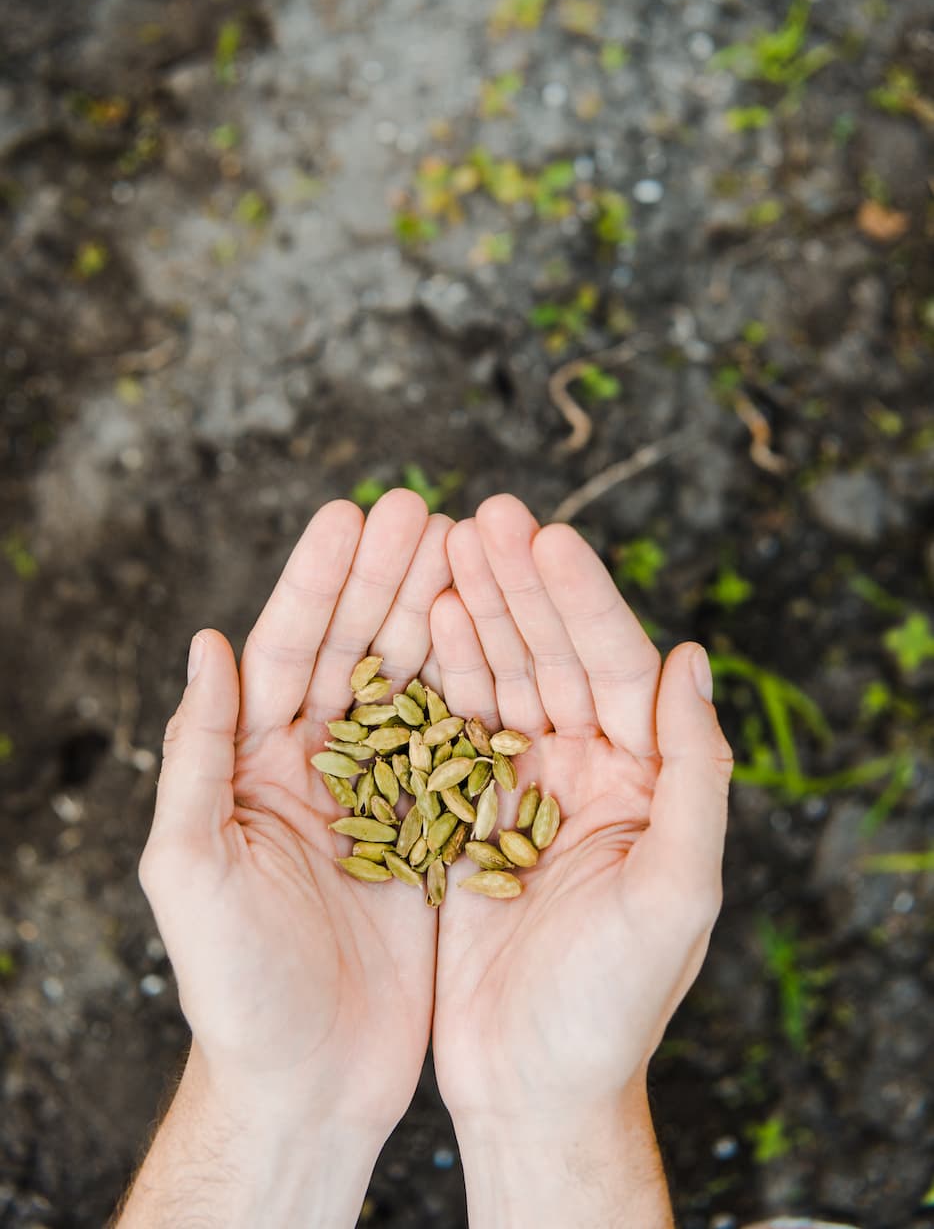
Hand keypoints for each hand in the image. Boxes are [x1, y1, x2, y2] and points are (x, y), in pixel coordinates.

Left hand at [123, 490, 450, 1225]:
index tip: (354, 514)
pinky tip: (504, 637)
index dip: (318, 583)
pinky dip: (479, 688)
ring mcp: (377, 791)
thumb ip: (193, 758)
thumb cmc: (236, 985)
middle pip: (355, 648)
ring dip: (439, 613)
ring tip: (474, 546)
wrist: (309, 1080)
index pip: (284, 650)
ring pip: (413, 682)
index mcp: (252, 763)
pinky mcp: (430, 827)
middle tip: (431, 507)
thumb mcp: (192, 871)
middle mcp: (315, 764)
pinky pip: (457, 744)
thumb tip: (202, 646)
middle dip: (387, 577)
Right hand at [427, 495, 732, 1225]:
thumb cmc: (612, 1006)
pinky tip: (420, 621)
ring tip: (441, 543)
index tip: (544, 536)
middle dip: (519, 585)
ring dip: (474, 610)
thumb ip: (697, 778)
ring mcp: (523, 785)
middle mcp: (588, 770)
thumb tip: (693, 663)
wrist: (532, 1084)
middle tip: (482, 514)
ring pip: (500, 677)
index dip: (582, 602)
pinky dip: (437, 673)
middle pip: (554, 655)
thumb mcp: (677, 896)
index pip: (618, 668)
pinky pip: (451, 725)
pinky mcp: (465, 812)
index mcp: (645, 781)